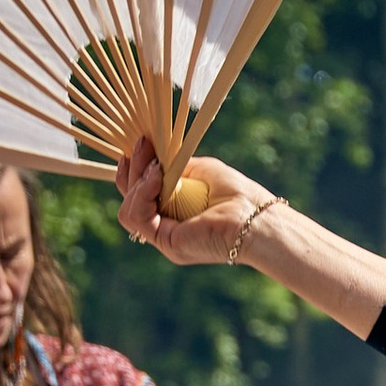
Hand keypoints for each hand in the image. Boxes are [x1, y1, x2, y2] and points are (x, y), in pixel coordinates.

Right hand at [116, 141, 274, 269]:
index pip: (139, 194)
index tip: (141, 143)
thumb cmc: (237, 194)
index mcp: (174, 213)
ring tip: (155, 165)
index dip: (134, 169)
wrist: (257, 217)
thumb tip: (152, 156)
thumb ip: (175, 167)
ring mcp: (164, 237)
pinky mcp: (166, 242)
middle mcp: (166, 227)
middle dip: (133, 168)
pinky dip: (143, 193)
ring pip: (128, 209)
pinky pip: (137, 217)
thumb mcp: (200, 171)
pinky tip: (158, 177)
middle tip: (144, 142)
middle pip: (130, 199)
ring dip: (137, 180)